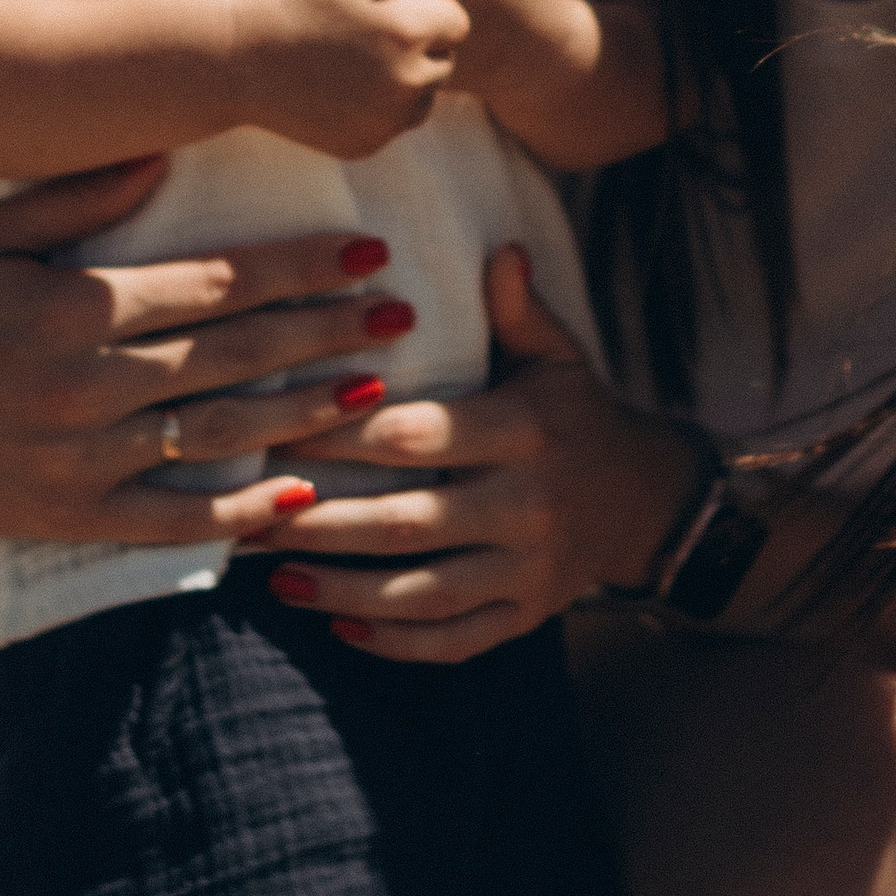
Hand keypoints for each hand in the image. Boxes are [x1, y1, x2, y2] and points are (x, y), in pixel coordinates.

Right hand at [0, 159, 424, 546]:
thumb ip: (79, 197)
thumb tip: (163, 152)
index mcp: (75, 304)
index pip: (213, 282)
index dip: (297, 266)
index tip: (364, 250)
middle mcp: (87, 382)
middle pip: (234, 352)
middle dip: (326, 329)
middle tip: (399, 312)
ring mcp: (84, 457)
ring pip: (219, 431)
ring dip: (306, 410)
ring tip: (379, 392)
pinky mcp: (76, 517)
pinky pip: (175, 518)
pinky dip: (241, 510)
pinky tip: (302, 496)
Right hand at [228, 0, 469, 157]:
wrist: (237, 61)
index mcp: (405, 32)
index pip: (456, 20)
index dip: (422, 7)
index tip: (382, 3)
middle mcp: (404, 84)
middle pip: (445, 59)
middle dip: (419, 43)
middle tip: (367, 29)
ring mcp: (385, 121)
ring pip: (425, 95)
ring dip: (406, 77)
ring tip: (358, 57)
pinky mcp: (367, 145)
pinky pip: (396, 123)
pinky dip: (382, 107)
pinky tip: (344, 86)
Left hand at [253, 244, 705, 661]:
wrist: (644, 500)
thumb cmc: (575, 412)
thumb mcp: (557, 355)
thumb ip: (519, 310)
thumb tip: (502, 252)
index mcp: (526, 432)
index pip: (418, 436)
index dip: (343, 438)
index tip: (279, 432)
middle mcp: (528, 505)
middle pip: (407, 522)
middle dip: (322, 524)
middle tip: (250, 515)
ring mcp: (528, 570)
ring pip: (421, 593)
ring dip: (342, 591)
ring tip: (275, 575)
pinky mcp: (526, 617)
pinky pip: (453, 640)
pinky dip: (393, 642)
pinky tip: (337, 627)